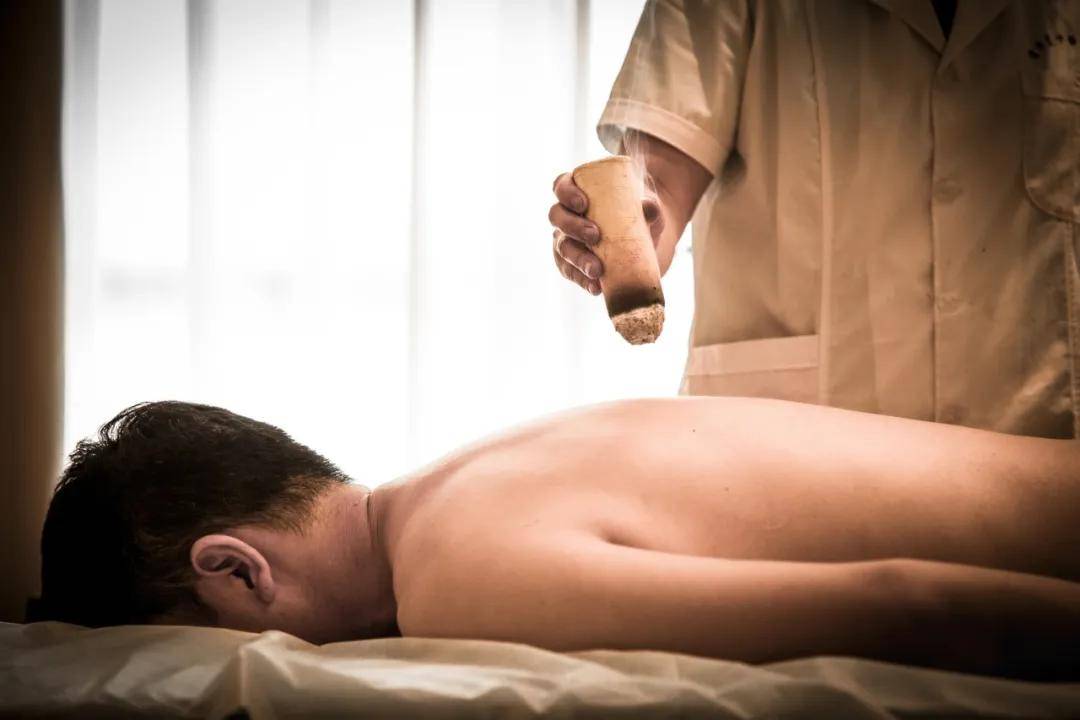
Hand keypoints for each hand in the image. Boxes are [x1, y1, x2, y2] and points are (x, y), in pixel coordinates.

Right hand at [549, 172, 664, 295]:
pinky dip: (582, 280)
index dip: (566, 193)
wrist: (650, 242)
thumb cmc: (644, 215)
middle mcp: (569, 215)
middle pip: (557, 217)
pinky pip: (570, 272)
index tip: (583, 204)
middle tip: (594, 236)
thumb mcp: (651, 209)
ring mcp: (568, 240)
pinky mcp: (574, 264)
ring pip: (562, 248)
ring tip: (596, 270)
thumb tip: (647, 208)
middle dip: (572, 227)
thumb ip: (650, 207)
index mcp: (580, 191)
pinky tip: (595, 287)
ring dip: (577, 259)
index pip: (562, 186)